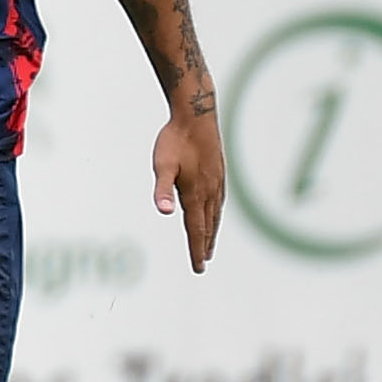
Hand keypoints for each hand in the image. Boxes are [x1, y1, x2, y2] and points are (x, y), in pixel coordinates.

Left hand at [154, 94, 225, 274]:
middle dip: (204, 245)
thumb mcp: (162, 164)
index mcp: (195, 193)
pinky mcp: (218, 172)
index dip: (196, 249)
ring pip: (215, 214)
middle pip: (207, 226)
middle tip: (202, 263)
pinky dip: (217, 214)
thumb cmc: (175, 139)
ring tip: (209, 245)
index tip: (198, 267)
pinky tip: (215, 213)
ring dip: (212, 232)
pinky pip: (219, 201)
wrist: (196, 114)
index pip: (196, 229)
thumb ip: (163, 189)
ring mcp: (216, 181)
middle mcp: (209, 191)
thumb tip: (165, 211)